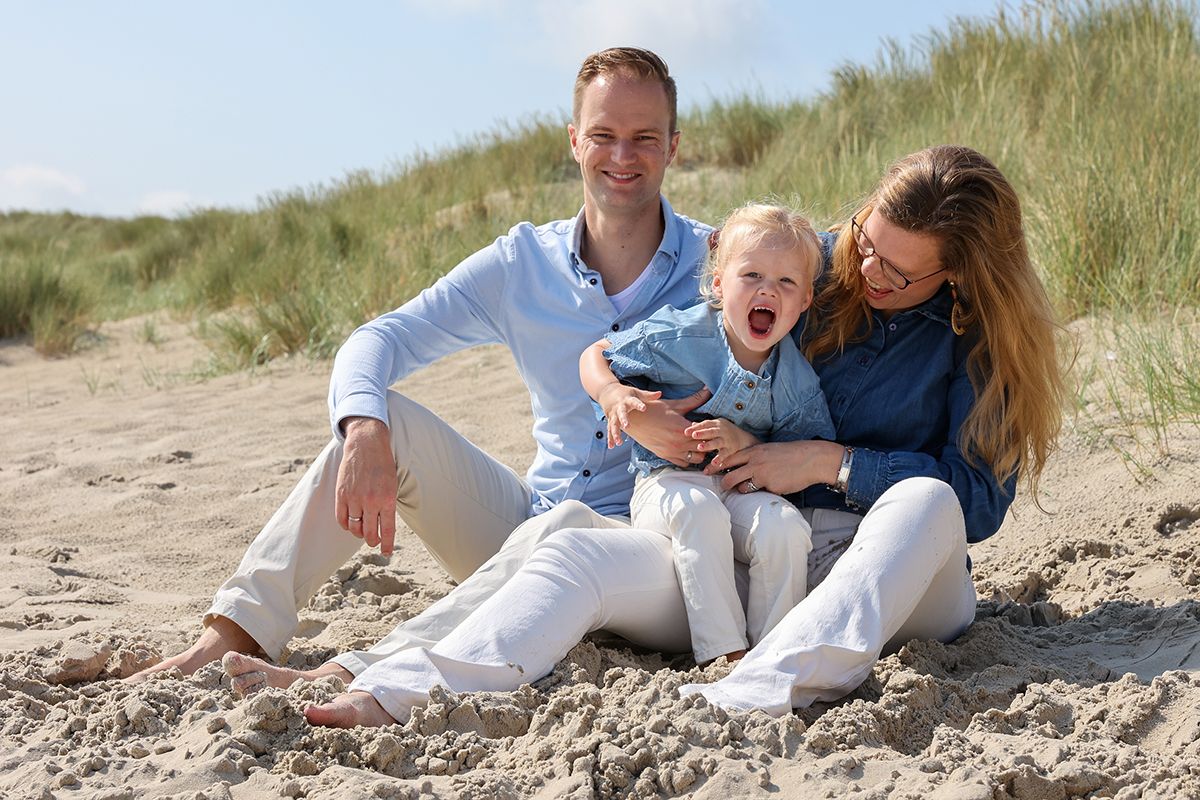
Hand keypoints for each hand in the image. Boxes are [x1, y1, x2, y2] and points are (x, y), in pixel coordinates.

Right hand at [335, 417, 397, 555]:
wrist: (367, 444)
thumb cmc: (383, 465)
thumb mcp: (393, 485)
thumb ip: (388, 505)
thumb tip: (384, 527)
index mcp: (387, 500)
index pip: (387, 530)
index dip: (387, 545)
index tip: (386, 553)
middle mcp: (371, 501)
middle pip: (369, 534)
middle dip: (373, 541)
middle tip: (374, 541)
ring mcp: (354, 498)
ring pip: (354, 528)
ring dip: (359, 533)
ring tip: (363, 530)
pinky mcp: (341, 494)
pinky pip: (341, 518)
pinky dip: (346, 525)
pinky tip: (351, 523)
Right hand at [598, 384, 662, 446]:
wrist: (607, 391)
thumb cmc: (626, 393)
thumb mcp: (636, 392)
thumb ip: (648, 395)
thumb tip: (660, 393)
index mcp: (627, 400)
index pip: (634, 402)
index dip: (639, 405)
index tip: (644, 408)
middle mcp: (619, 407)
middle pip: (621, 414)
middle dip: (623, 420)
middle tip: (627, 426)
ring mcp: (613, 414)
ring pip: (614, 424)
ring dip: (615, 433)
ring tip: (619, 442)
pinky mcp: (609, 420)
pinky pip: (609, 430)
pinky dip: (610, 438)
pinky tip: (612, 446)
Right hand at [622, 387, 711, 466]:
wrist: (633, 419)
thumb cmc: (653, 409)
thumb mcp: (674, 404)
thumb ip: (694, 399)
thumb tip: (708, 390)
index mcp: (683, 429)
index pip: (706, 434)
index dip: (711, 430)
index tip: (712, 426)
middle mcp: (679, 443)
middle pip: (704, 448)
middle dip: (708, 441)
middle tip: (708, 435)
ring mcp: (672, 452)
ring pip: (697, 459)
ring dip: (700, 452)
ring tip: (699, 442)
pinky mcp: (665, 456)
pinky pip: (684, 463)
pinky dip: (689, 458)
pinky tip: (688, 449)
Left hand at [686, 418, 759, 461]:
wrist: (746, 440)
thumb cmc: (727, 433)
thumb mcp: (717, 426)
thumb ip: (705, 427)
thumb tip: (692, 425)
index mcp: (718, 423)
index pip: (706, 424)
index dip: (696, 427)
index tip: (686, 432)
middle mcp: (723, 430)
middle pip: (712, 431)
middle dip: (702, 433)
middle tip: (693, 435)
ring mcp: (728, 440)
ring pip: (718, 442)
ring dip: (709, 445)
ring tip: (700, 448)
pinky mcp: (732, 449)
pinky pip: (725, 454)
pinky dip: (720, 458)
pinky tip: (713, 463)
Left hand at [707, 439, 844, 494]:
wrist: (810, 458)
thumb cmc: (790, 454)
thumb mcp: (768, 450)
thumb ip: (754, 458)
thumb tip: (741, 466)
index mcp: (754, 452)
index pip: (729, 460)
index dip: (717, 467)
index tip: (709, 472)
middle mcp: (755, 464)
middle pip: (730, 477)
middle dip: (724, 485)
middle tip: (723, 488)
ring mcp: (763, 476)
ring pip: (742, 488)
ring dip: (743, 490)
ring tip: (751, 488)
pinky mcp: (771, 487)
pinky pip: (761, 493)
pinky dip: (763, 492)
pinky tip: (774, 486)